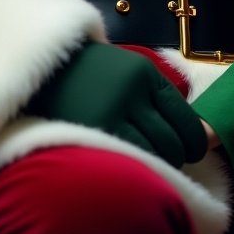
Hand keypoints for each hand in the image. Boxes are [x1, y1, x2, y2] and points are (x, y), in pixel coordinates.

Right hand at [27, 42, 207, 167]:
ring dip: (156, 166)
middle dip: (176, 156)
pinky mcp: (93, 129)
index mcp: (145, 73)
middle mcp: (133, 92)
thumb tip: (184, 129)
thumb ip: (149, 93)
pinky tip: (130, 169)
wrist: (39, 63)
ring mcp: (113, 112)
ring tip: (147, 167)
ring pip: (154, 154)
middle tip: (168, 162)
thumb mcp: (124, 68)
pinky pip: (128, 159)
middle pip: (173, 141)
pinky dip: (135, 169)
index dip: (194, 141)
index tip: (192, 150)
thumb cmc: (86, 70)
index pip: (185, 117)